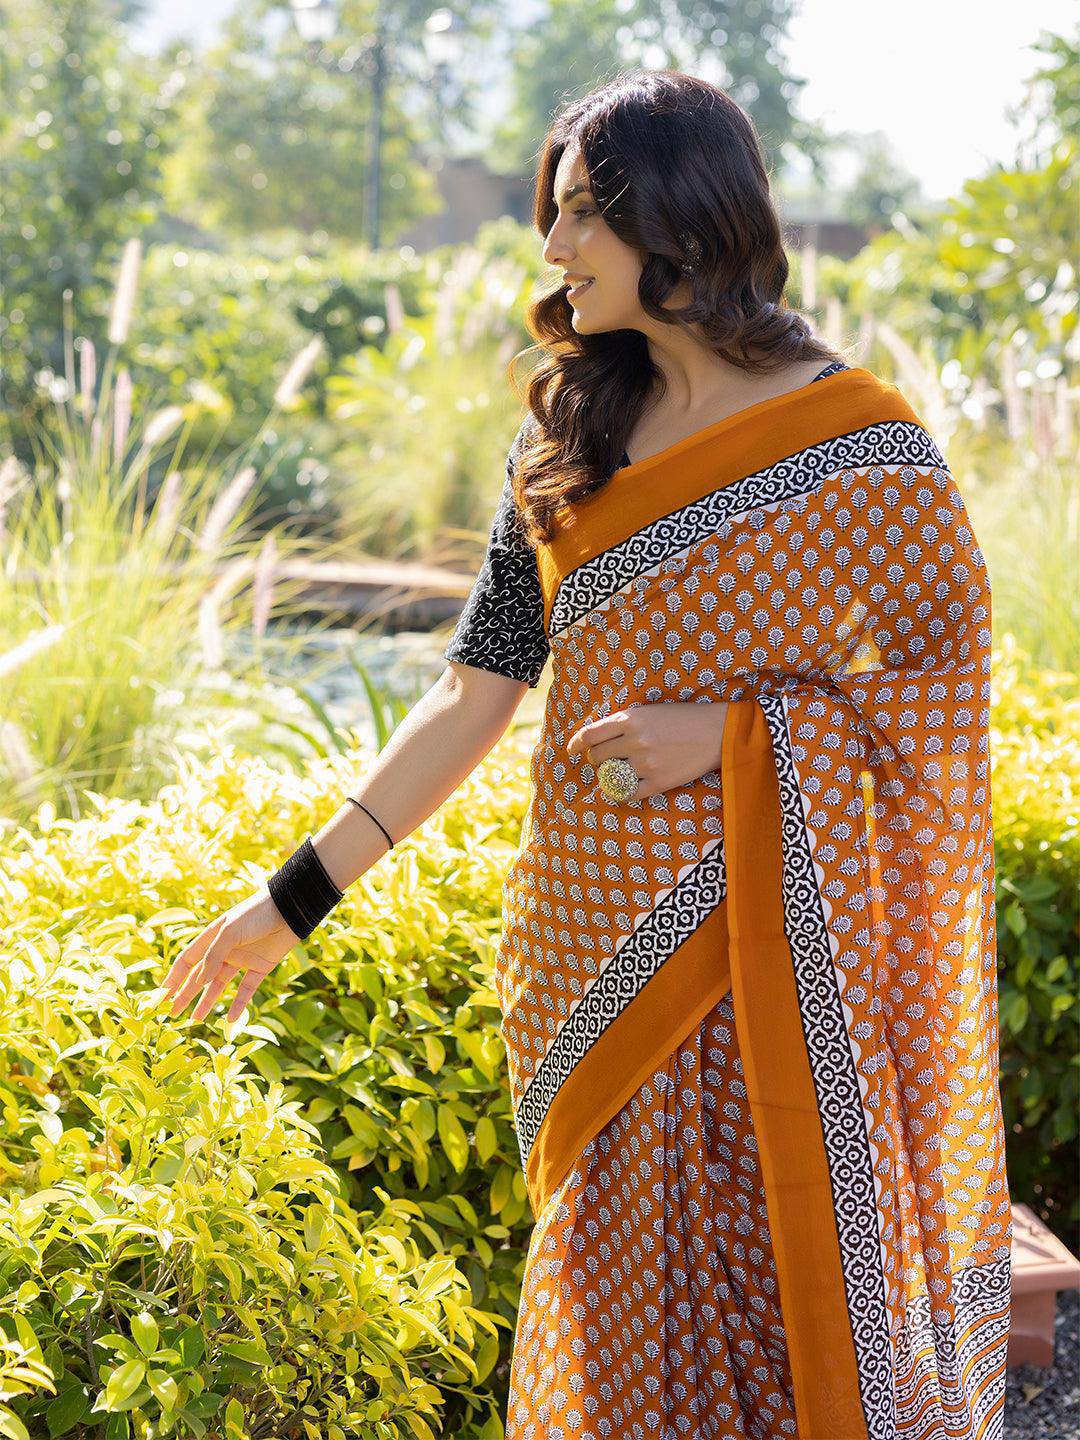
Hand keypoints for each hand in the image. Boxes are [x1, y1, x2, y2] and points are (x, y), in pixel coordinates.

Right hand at [159, 887, 299, 1024]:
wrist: (290, 909)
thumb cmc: (256, 914)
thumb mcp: (230, 932)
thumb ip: (214, 956)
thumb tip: (199, 982)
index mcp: (212, 937)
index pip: (187, 960)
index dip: (174, 978)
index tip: (161, 995)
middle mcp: (225, 950)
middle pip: (200, 977)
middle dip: (185, 994)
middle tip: (172, 1013)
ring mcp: (242, 959)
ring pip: (220, 986)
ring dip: (207, 1002)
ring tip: (195, 1020)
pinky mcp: (260, 967)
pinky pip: (246, 990)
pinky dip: (238, 1004)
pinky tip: (230, 1019)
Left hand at [566, 701, 728, 801]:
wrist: (717, 733)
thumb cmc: (683, 719)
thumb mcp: (651, 711)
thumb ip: (624, 724)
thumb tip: (596, 739)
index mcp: (631, 719)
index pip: (590, 734)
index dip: (576, 744)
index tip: (572, 750)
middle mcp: (635, 741)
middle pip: (597, 756)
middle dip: (596, 759)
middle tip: (604, 759)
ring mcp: (646, 763)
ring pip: (610, 775)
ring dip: (609, 775)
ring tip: (618, 771)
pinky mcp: (658, 782)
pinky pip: (627, 793)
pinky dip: (619, 792)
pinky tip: (621, 789)